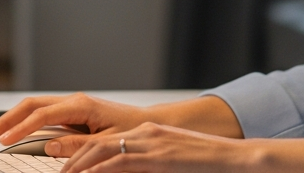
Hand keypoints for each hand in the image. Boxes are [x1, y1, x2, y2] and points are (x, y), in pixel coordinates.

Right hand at [0, 94, 151, 149]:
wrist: (145, 124)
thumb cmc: (131, 131)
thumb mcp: (105, 142)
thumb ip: (77, 145)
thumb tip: (49, 146)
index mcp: (80, 105)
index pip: (41, 115)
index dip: (20, 128)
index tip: (4, 141)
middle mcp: (73, 101)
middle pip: (31, 104)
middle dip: (7, 118)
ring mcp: (71, 104)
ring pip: (34, 106)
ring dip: (13, 118)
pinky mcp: (72, 111)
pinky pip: (43, 113)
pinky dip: (25, 120)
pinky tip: (15, 130)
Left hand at [59, 122, 257, 172]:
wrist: (235, 158)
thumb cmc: (207, 164)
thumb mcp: (173, 161)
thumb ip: (149, 165)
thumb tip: (127, 171)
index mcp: (149, 133)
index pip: (107, 140)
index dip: (83, 154)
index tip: (69, 169)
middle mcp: (147, 133)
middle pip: (99, 143)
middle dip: (74, 160)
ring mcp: (152, 143)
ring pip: (103, 151)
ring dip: (80, 166)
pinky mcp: (159, 157)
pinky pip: (121, 163)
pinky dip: (100, 171)